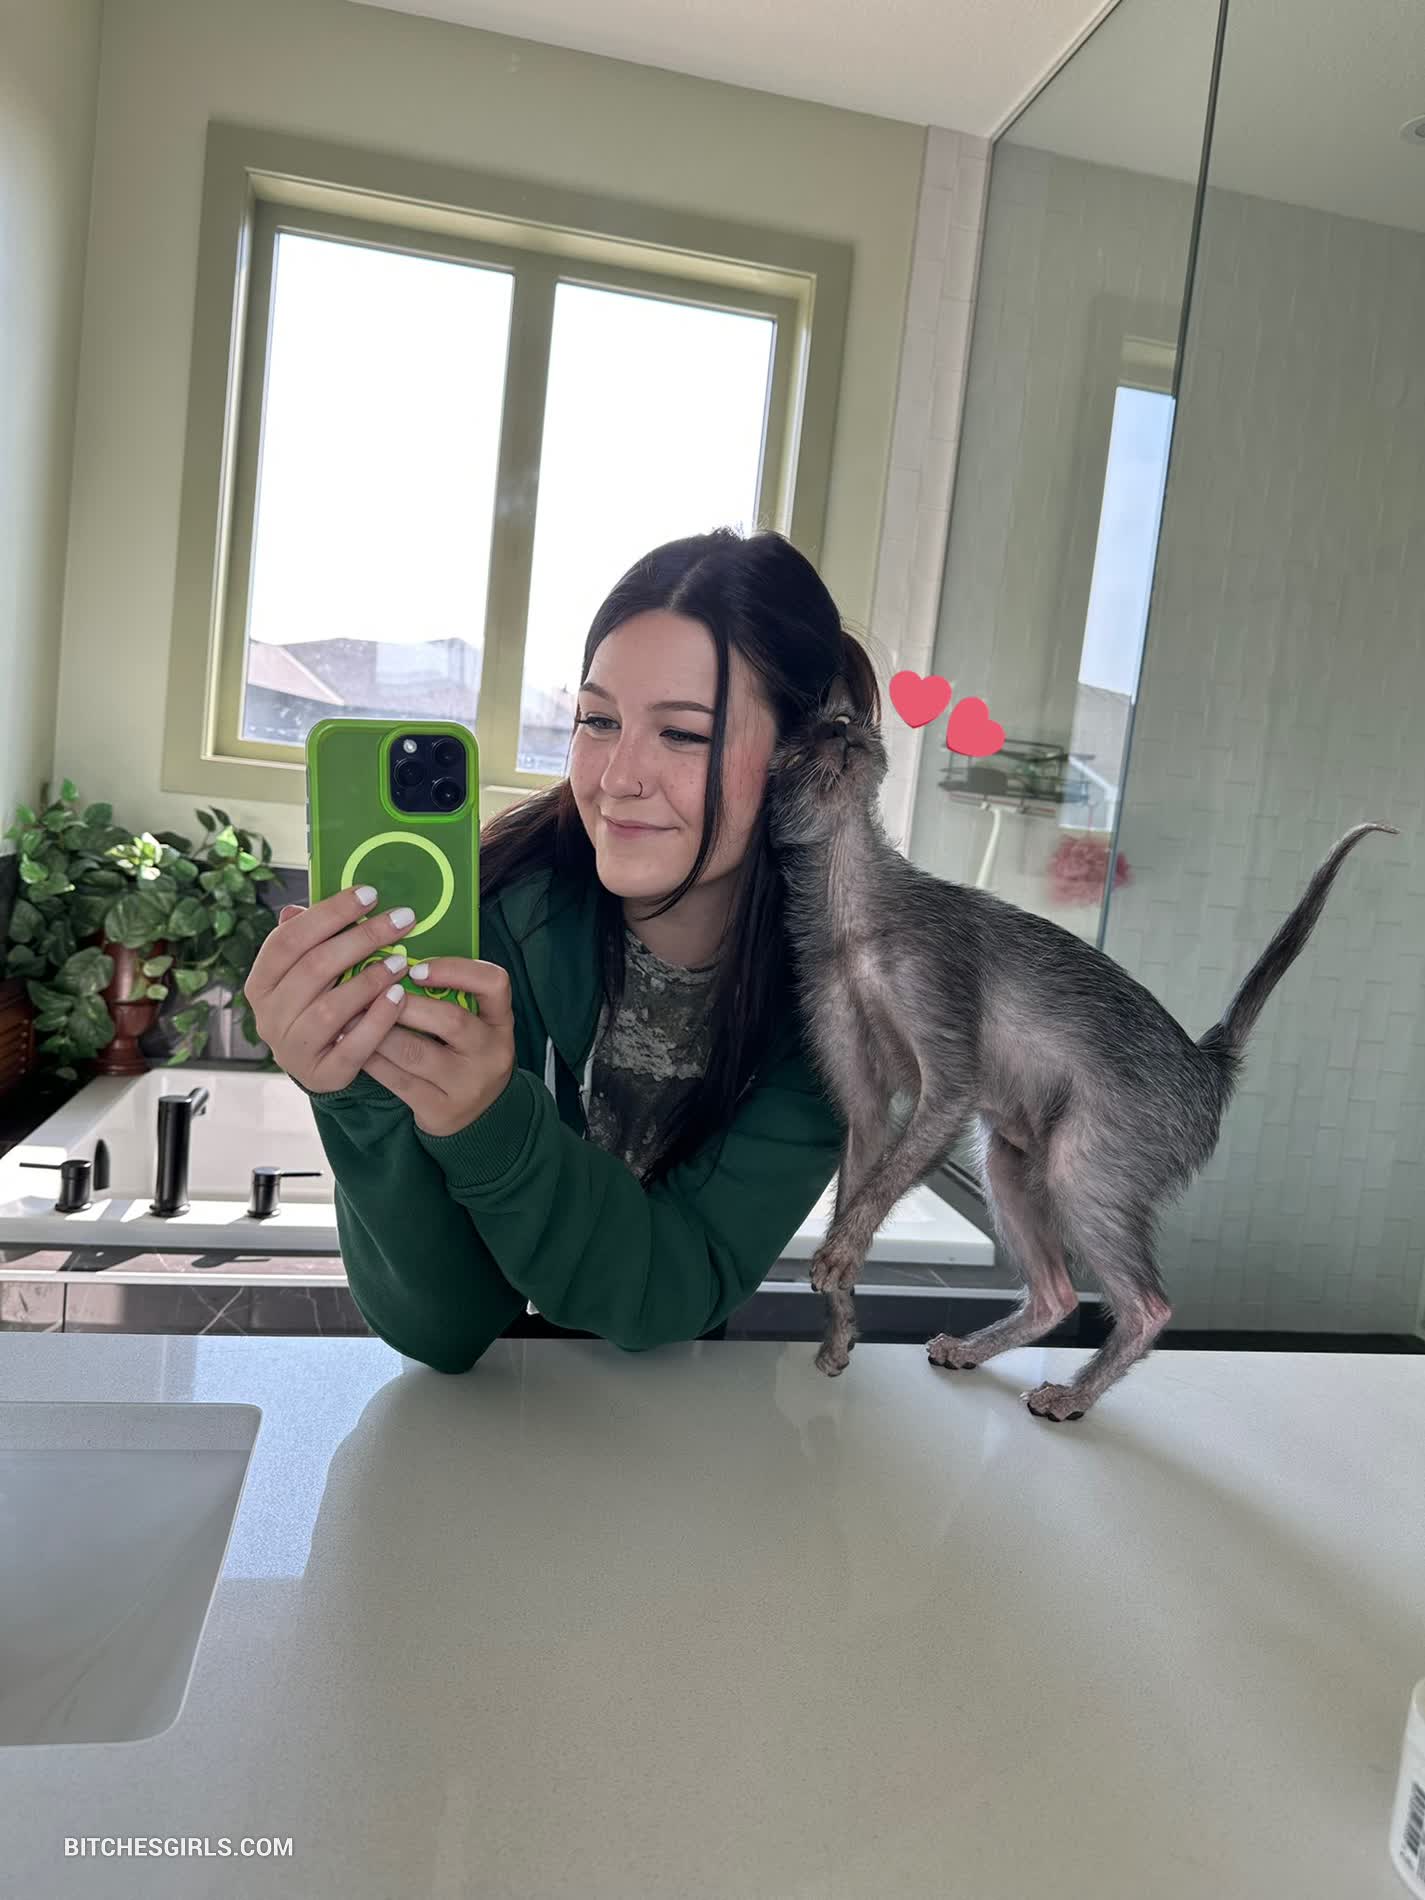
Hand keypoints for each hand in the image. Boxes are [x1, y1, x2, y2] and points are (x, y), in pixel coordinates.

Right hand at [246, 886, 421, 1094]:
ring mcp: (292, 1048)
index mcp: (261, 982)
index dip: (329, 913)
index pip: (289, 939)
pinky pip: (353, 1046)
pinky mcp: (321, 1074)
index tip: (370, 894)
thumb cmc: (317, 1005)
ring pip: (332, 1008)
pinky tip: (399, 997)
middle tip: (402, 920)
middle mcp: (269, 1015)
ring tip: (401, 961)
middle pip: (315, 968)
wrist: (321, 1065)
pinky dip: (378, 1019)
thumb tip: (296, 909)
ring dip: (370, 980)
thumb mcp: (307, 973)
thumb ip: (307, 942)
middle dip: (362, 938)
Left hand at [358, 956, 514, 1137]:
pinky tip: (352, 1044)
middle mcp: (491, 1053)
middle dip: (404, 1004)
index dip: (455, 970)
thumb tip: (393, 962)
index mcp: (501, 1023)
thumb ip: (450, 996)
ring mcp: (467, 1085)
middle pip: (450, 1020)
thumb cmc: (466, 1055)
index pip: (494, 983)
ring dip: (377, 1030)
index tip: (416, 968)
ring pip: (414, 1052)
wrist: (479, 1116)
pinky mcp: (440, 1109)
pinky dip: (371, 1059)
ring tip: (350, 1014)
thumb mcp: (475, 1024)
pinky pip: (397, 1080)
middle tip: (371, 992)